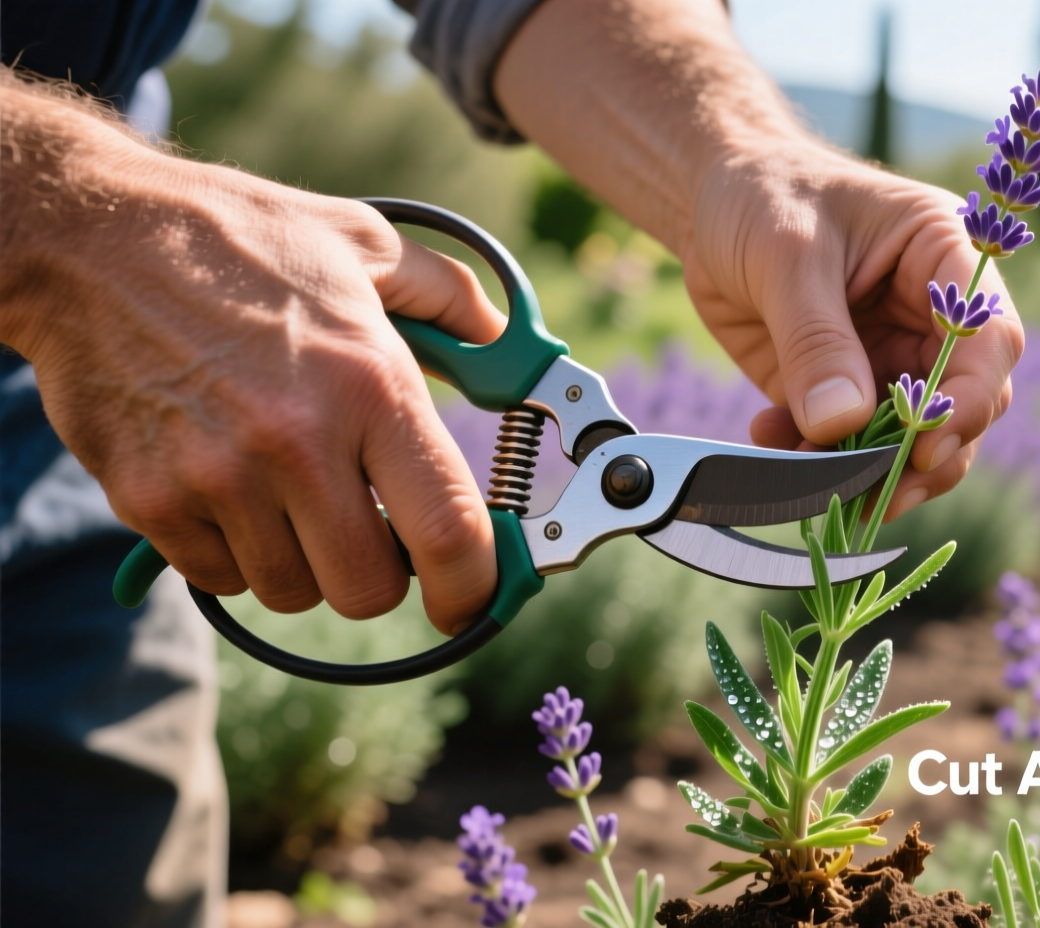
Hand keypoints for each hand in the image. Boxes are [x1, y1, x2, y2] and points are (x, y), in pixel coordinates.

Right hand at [1, 96, 504, 631]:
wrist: (87, 238)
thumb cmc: (237, 237)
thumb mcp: (364, 242)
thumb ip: (451, 299)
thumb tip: (509, 343)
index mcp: (370, 384)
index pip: (447, 531)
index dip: (473, 586)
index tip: (473, 598)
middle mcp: (297, 443)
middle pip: (368, 589)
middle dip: (380, 573)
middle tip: (369, 527)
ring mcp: (216, 479)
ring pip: (291, 591)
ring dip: (303, 560)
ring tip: (287, 486)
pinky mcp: (149, 501)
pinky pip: (218, 577)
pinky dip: (233, 552)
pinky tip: (229, 485)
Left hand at [684, 143, 1023, 518]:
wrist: (710, 201)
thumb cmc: (764, 194)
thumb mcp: (787, 253)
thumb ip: (816, 339)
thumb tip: (842, 425)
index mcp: (946, 258)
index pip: (988, 338)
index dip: (967, 400)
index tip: (925, 447)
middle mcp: (934, 317)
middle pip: (966, 403)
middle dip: (924, 454)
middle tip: (871, 490)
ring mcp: (893, 358)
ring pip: (915, 439)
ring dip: (869, 469)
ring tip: (808, 474)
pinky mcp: (846, 391)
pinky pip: (851, 444)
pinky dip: (816, 459)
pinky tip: (770, 438)